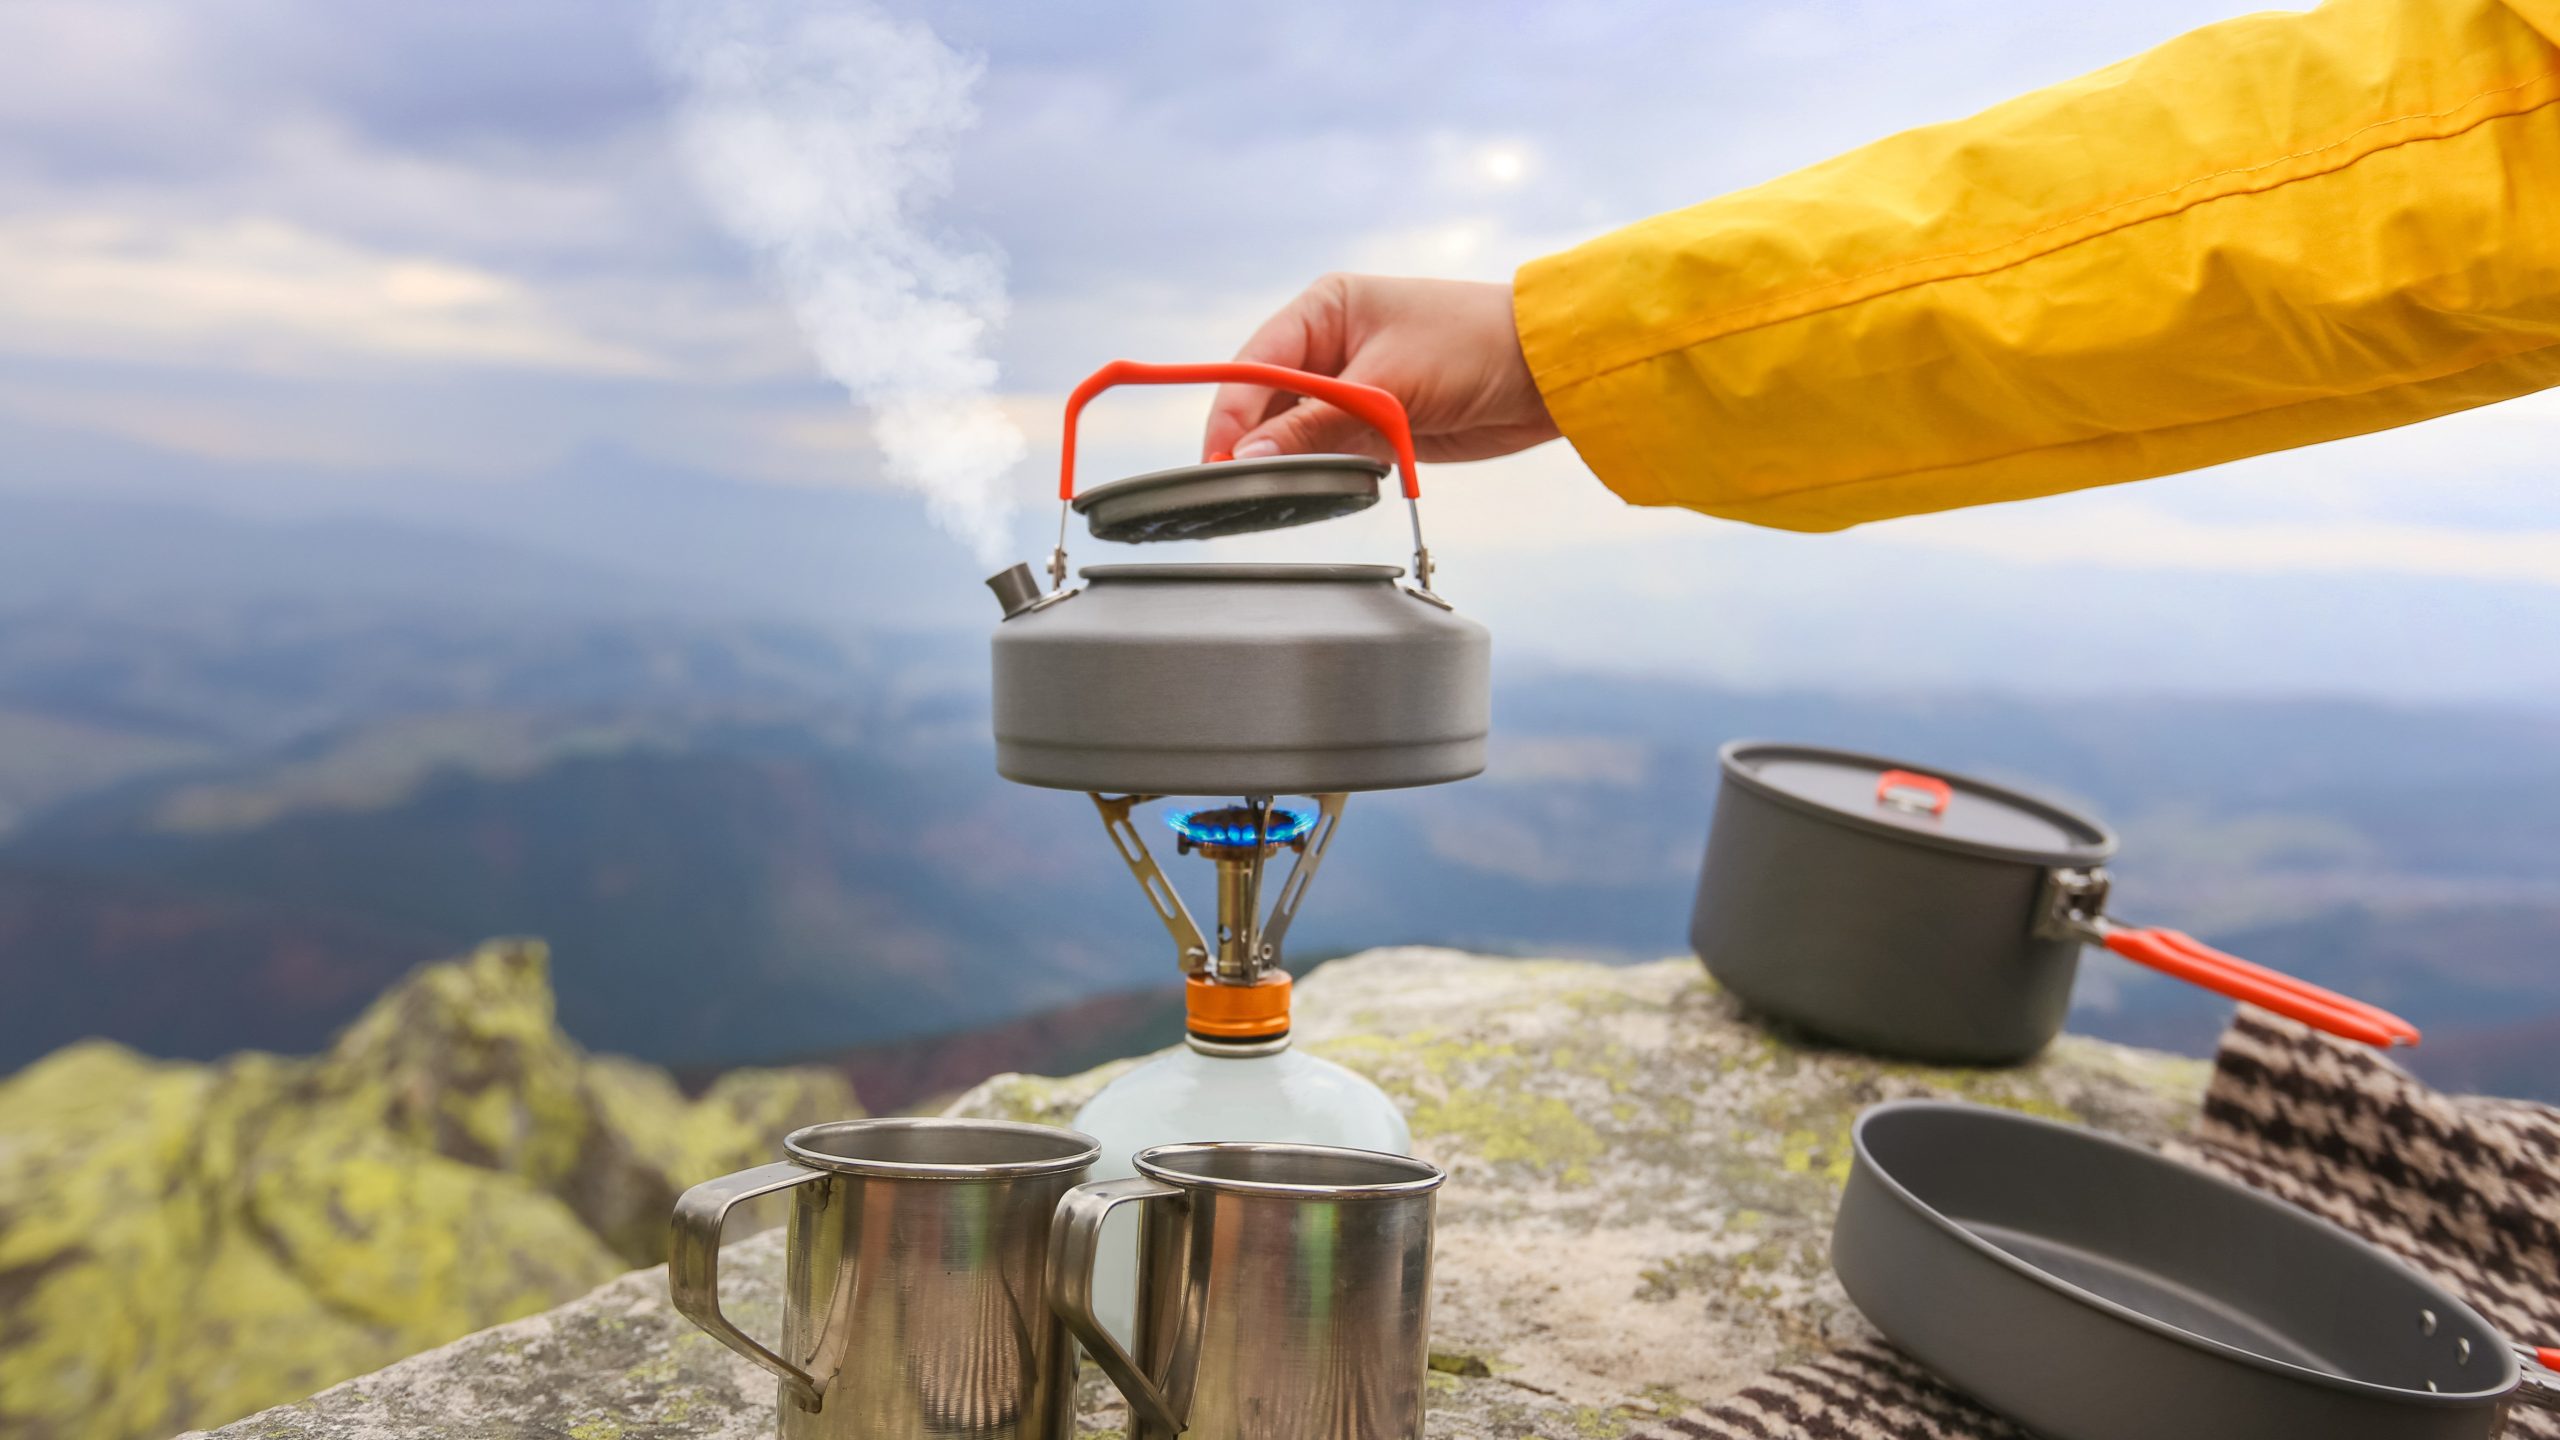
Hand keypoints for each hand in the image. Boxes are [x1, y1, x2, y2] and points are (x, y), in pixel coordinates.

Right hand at [1202, 275, 1560, 464]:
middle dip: (1253, 443)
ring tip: (1270, 495)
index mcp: (1324, 309)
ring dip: (1287, 461)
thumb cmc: (1475, 347)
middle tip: (1235, 489)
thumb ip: (1316, 424)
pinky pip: (1330, 451)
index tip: (1218, 460)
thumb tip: (1251, 456)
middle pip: (1267, 401)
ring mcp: (1353, 386)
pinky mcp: (1377, 422)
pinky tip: (1310, 492)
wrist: (1549, 372)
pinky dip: (1320, 472)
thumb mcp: (1388, 385)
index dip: (1231, 414)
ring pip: (1296, 431)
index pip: (1255, 364)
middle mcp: (1330, 345)